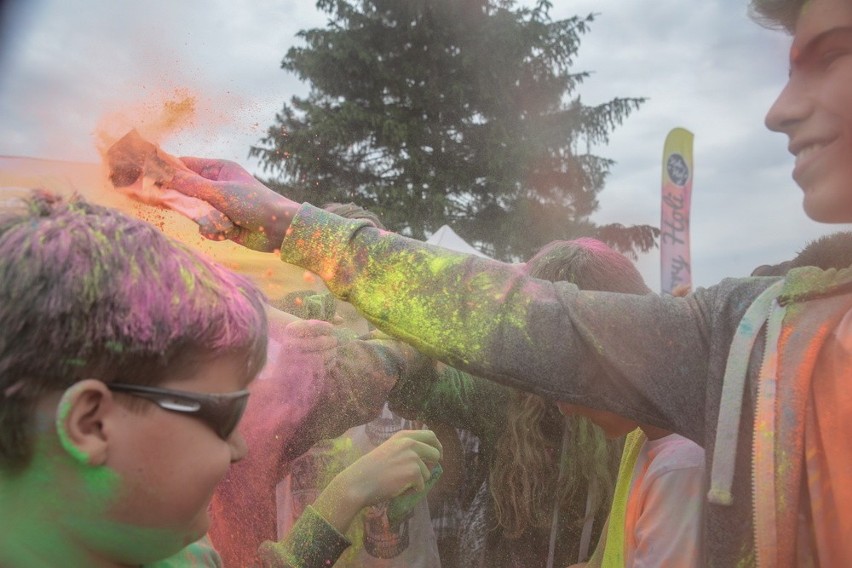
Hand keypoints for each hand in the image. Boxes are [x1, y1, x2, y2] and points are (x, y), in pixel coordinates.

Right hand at [163, 156, 300, 251]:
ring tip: (221, 219)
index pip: (184, 165)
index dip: (166, 170)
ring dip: (204, 218)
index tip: (147, 176)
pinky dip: (213, 230)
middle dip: (183, 200)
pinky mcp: (221, 223)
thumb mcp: (220, 192)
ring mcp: (218, 204)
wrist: (279, 230)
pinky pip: (204, 226)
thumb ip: (191, 185)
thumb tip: (163, 173)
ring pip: (193, 211)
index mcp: (217, 169)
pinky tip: (228, 231)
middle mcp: (216, 185)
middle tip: (174, 203)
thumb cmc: (254, 203)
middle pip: (184, 190)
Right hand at [336, 429, 442, 505]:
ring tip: (399, 483)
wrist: (359, 482)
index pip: (430, 435)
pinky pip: (422, 485)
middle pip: (435, 452)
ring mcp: (413, 457)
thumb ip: (406, 449)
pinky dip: (413, 491)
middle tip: (427, 474)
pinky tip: (398, 489)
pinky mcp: (414, 472)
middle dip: (434, 465)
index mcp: (403, 436)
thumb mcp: (389, 450)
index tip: (438, 455)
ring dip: (418, 481)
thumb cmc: (371, 469)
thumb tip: (427, 459)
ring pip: (428, 473)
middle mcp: (410, 443)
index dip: (437, 446)